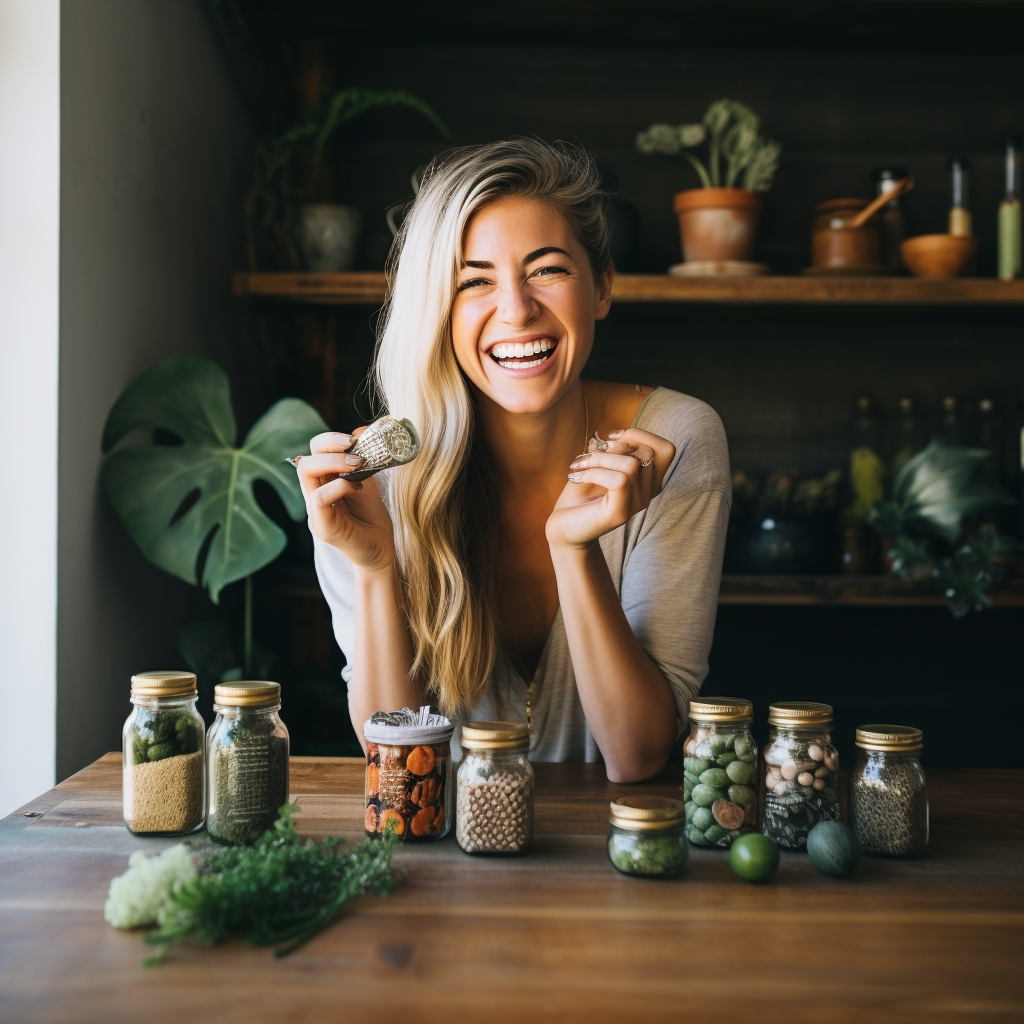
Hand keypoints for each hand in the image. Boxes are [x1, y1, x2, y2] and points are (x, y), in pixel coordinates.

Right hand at [297, 429, 395, 571]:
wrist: (382, 553)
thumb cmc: (372, 519)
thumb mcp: (368, 483)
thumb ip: (363, 460)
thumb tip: (362, 430)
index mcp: (323, 483)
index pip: (313, 452)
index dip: (330, 440)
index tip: (356, 440)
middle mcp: (314, 495)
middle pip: (305, 459)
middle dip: (329, 446)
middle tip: (356, 449)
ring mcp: (316, 511)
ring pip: (306, 472)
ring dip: (334, 461)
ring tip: (359, 464)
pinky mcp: (323, 527)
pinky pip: (320, 498)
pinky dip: (339, 485)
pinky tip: (357, 487)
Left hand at [545, 428, 675, 549]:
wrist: (563, 526)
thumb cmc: (581, 492)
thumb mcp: (601, 463)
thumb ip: (617, 450)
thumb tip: (622, 439)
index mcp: (648, 480)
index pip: (666, 449)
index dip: (641, 434)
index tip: (610, 437)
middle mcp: (648, 493)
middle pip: (647, 452)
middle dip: (613, 446)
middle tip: (587, 456)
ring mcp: (637, 504)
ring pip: (632, 465)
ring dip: (599, 458)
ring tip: (578, 466)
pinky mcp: (621, 513)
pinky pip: (619, 480)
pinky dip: (594, 472)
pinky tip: (576, 478)